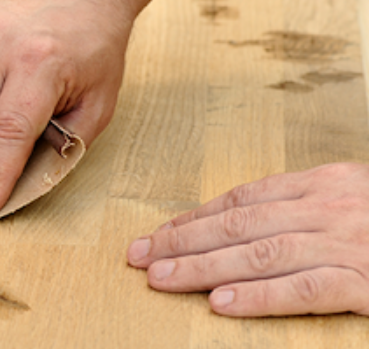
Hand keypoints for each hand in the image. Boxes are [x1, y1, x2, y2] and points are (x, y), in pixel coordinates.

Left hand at [127, 162, 368, 316]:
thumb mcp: (352, 200)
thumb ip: (304, 208)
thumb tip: (247, 223)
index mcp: (323, 183)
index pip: (242, 200)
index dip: (194, 218)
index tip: (159, 233)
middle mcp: (329, 206)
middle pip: (238, 224)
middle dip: (182, 240)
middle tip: (138, 256)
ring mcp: (349, 242)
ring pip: (259, 253)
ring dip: (203, 266)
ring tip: (161, 279)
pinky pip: (305, 288)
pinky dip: (260, 296)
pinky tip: (222, 303)